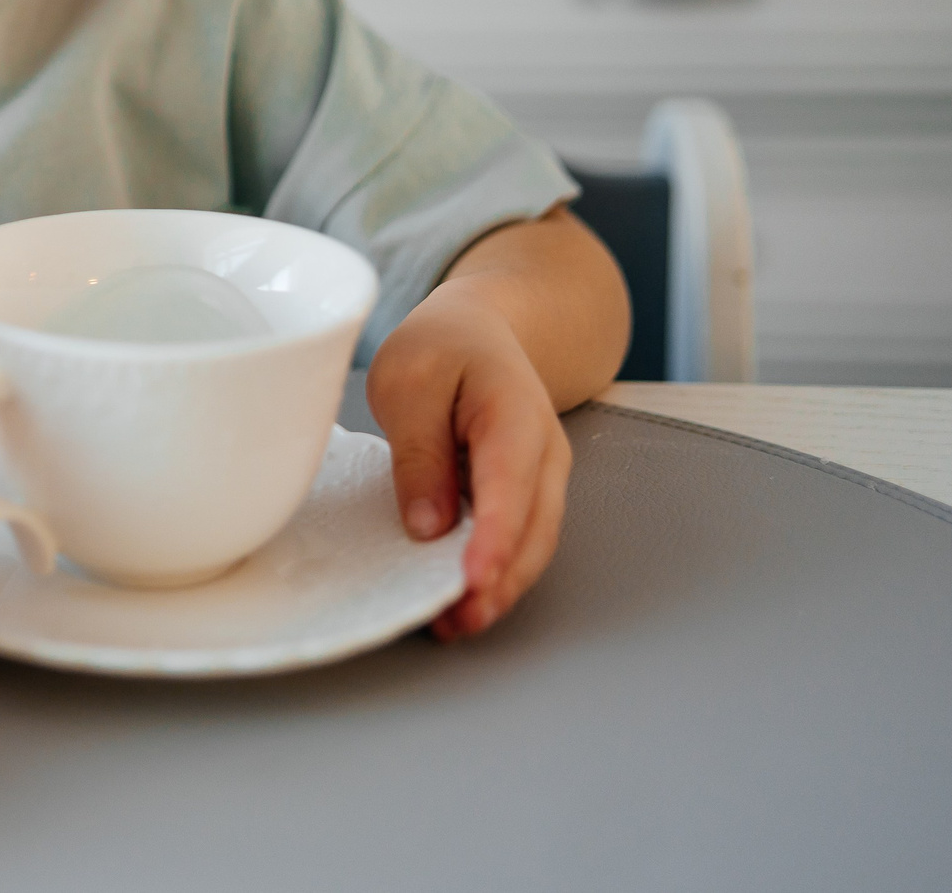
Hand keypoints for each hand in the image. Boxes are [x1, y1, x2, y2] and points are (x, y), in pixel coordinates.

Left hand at [365, 303, 571, 640]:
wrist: (479, 328)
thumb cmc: (442, 348)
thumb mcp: (408, 384)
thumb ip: (419, 453)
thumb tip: (428, 526)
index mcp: (514, 413)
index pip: (510, 484)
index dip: (493, 538)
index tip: (471, 580)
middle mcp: (543, 452)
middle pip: (534, 528)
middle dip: (499, 581)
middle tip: (454, 620)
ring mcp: (543, 476)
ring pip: (533, 544)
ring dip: (500, 588)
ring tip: (453, 624)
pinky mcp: (527, 494)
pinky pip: (520, 540)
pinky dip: (498, 573)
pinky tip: (462, 599)